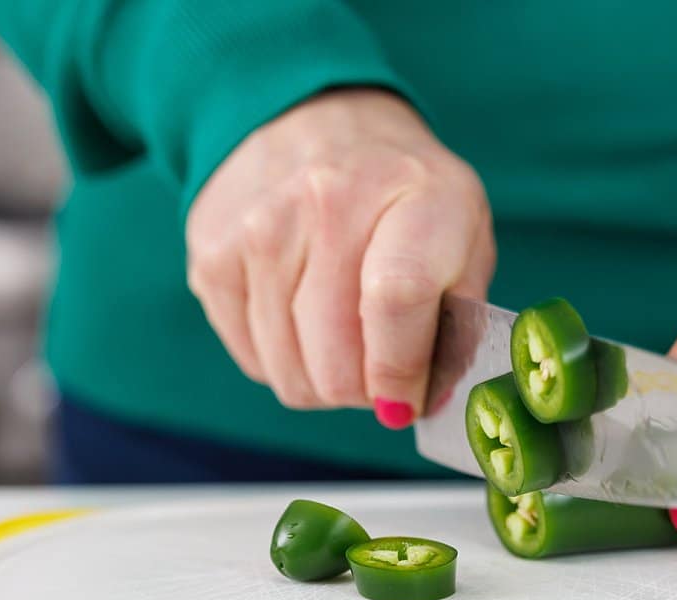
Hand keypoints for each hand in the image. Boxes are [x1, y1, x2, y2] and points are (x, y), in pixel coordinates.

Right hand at [185, 89, 494, 427]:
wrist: (315, 118)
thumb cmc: (404, 194)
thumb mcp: (464, 233)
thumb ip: (460, 319)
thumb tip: (422, 402)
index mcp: (416, 195)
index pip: (396, 302)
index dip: (401, 372)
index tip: (406, 397)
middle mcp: (330, 204)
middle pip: (337, 361)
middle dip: (366, 389)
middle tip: (379, 366)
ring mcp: (260, 229)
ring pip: (292, 375)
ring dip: (324, 378)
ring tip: (344, 334)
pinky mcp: (212, 257)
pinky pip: (253, 360)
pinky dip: (283, 359)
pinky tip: (301, 316)